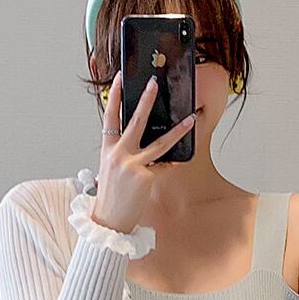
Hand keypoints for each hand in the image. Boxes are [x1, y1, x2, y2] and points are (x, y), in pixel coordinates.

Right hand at [90, 71, 196, 234]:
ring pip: (160, 143)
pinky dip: (171, 165)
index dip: (114, 96)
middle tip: (154, 83)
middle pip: (136, 121)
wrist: (110, 221)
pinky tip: (179, 161)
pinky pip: (163, 166)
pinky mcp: (145, 177)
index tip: (120, 78)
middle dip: (146, 100)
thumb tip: (140, 140)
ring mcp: (132, 165)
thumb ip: (122, 152)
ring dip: (178, 130)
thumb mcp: (109, 169)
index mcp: (107, 149)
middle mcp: (119, 154)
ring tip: (190, 118)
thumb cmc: (111, 196)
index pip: (110, 116)